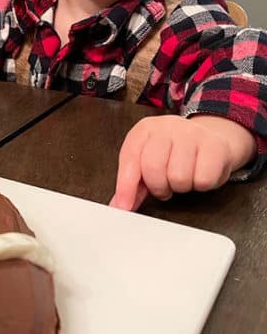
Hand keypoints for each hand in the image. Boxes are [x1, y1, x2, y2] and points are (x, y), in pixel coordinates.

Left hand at [109, 114, 256, 211]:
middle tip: (165, 186)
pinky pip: (203, 180)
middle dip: (158, 187)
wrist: (210, 139)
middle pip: (154, 169)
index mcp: (145, 130)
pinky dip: (201, 185)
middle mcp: (167, 127)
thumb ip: (133, 183)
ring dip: (181, 187)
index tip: (124, 206)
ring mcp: (192, 133)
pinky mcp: (215, 145)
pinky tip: (199, 174)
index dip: (126, 186)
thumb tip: (119, 204)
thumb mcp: (148, 161)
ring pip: (179, 177)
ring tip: (183, 177)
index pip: (130, 159)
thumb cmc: (174, 152)